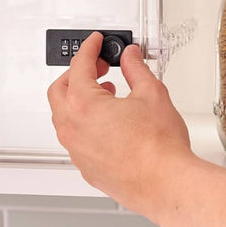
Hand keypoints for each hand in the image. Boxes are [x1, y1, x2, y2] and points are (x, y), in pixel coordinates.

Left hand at [47, 32, 192, 216]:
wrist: (166, 184)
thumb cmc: (158, 148)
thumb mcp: (151, 94)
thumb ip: (136, 69)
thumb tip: (130, 57)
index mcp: (82, 105)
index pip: (78, 66)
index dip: (88, 49)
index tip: (95, 43)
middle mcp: (72, 128)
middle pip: (59, 90)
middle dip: (76, 73)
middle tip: (98, 67)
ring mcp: (75, 150)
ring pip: (63, 116)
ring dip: (78, 99)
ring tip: (105, 93)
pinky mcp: (84, 166)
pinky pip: (74, 138)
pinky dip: (83, 123)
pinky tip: (105, 122)